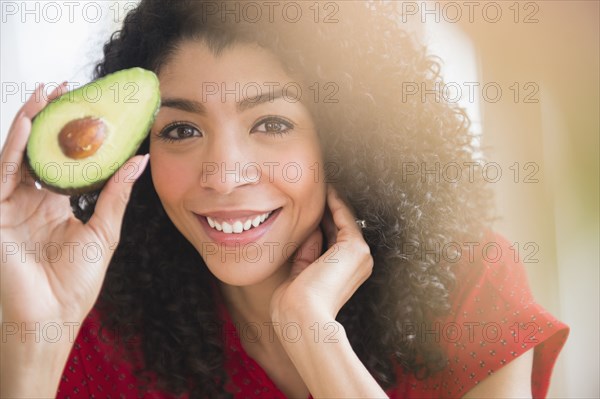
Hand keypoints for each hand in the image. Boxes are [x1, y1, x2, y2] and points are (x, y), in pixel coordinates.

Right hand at [0, 83, 148, 326]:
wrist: (50, 318)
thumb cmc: (74, 284)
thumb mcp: (103, 231)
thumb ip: (116, 194)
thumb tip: (139, 161)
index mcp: (53, 206)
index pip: (60, 161)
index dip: (70, 136)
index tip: (86, 108)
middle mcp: (28, 201)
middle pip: (36, 151)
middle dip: (48, 119)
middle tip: (64, 89)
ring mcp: (8, 206)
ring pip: (16, 155)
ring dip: (29, 124)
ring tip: (46, 95)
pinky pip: (2, 173)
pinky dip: (13, 147)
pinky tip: (30, 124)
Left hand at [270, 185, 372, 322]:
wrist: (301, 316)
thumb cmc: (294, 305)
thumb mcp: (299, 273)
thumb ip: (307, 252)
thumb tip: (311, 230)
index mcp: (344, 275)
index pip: (332, 242)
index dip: (321, 223)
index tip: (308, 207)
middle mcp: (358, 265)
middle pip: (339, 229)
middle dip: (327, 210)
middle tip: (314, 190)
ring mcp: (360, 256)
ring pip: (344, 221)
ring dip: (332, 201)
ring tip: (320, 184)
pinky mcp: (355, 247)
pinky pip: (345, 217)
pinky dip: (336, 202)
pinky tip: (326, 189)